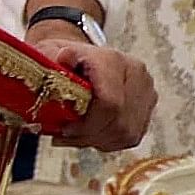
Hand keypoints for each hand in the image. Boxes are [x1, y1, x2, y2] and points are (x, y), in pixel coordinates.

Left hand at [32, 32, 155, 151]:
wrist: (80, 58)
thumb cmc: (60, 59)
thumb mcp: (47, 53)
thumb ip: (51, 58)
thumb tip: (64, 58)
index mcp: (112, 60)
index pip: (110, 103)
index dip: (87, 124)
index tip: (64, 129)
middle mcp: (136, 74)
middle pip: (119, 123)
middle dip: (87, 136)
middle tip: (62, 136)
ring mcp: (145, 92)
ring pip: (126, 133)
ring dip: (95, 141)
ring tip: (72, 136)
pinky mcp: (147, 107)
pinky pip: (130, 137)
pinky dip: (106, 141)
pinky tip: (88, 134)